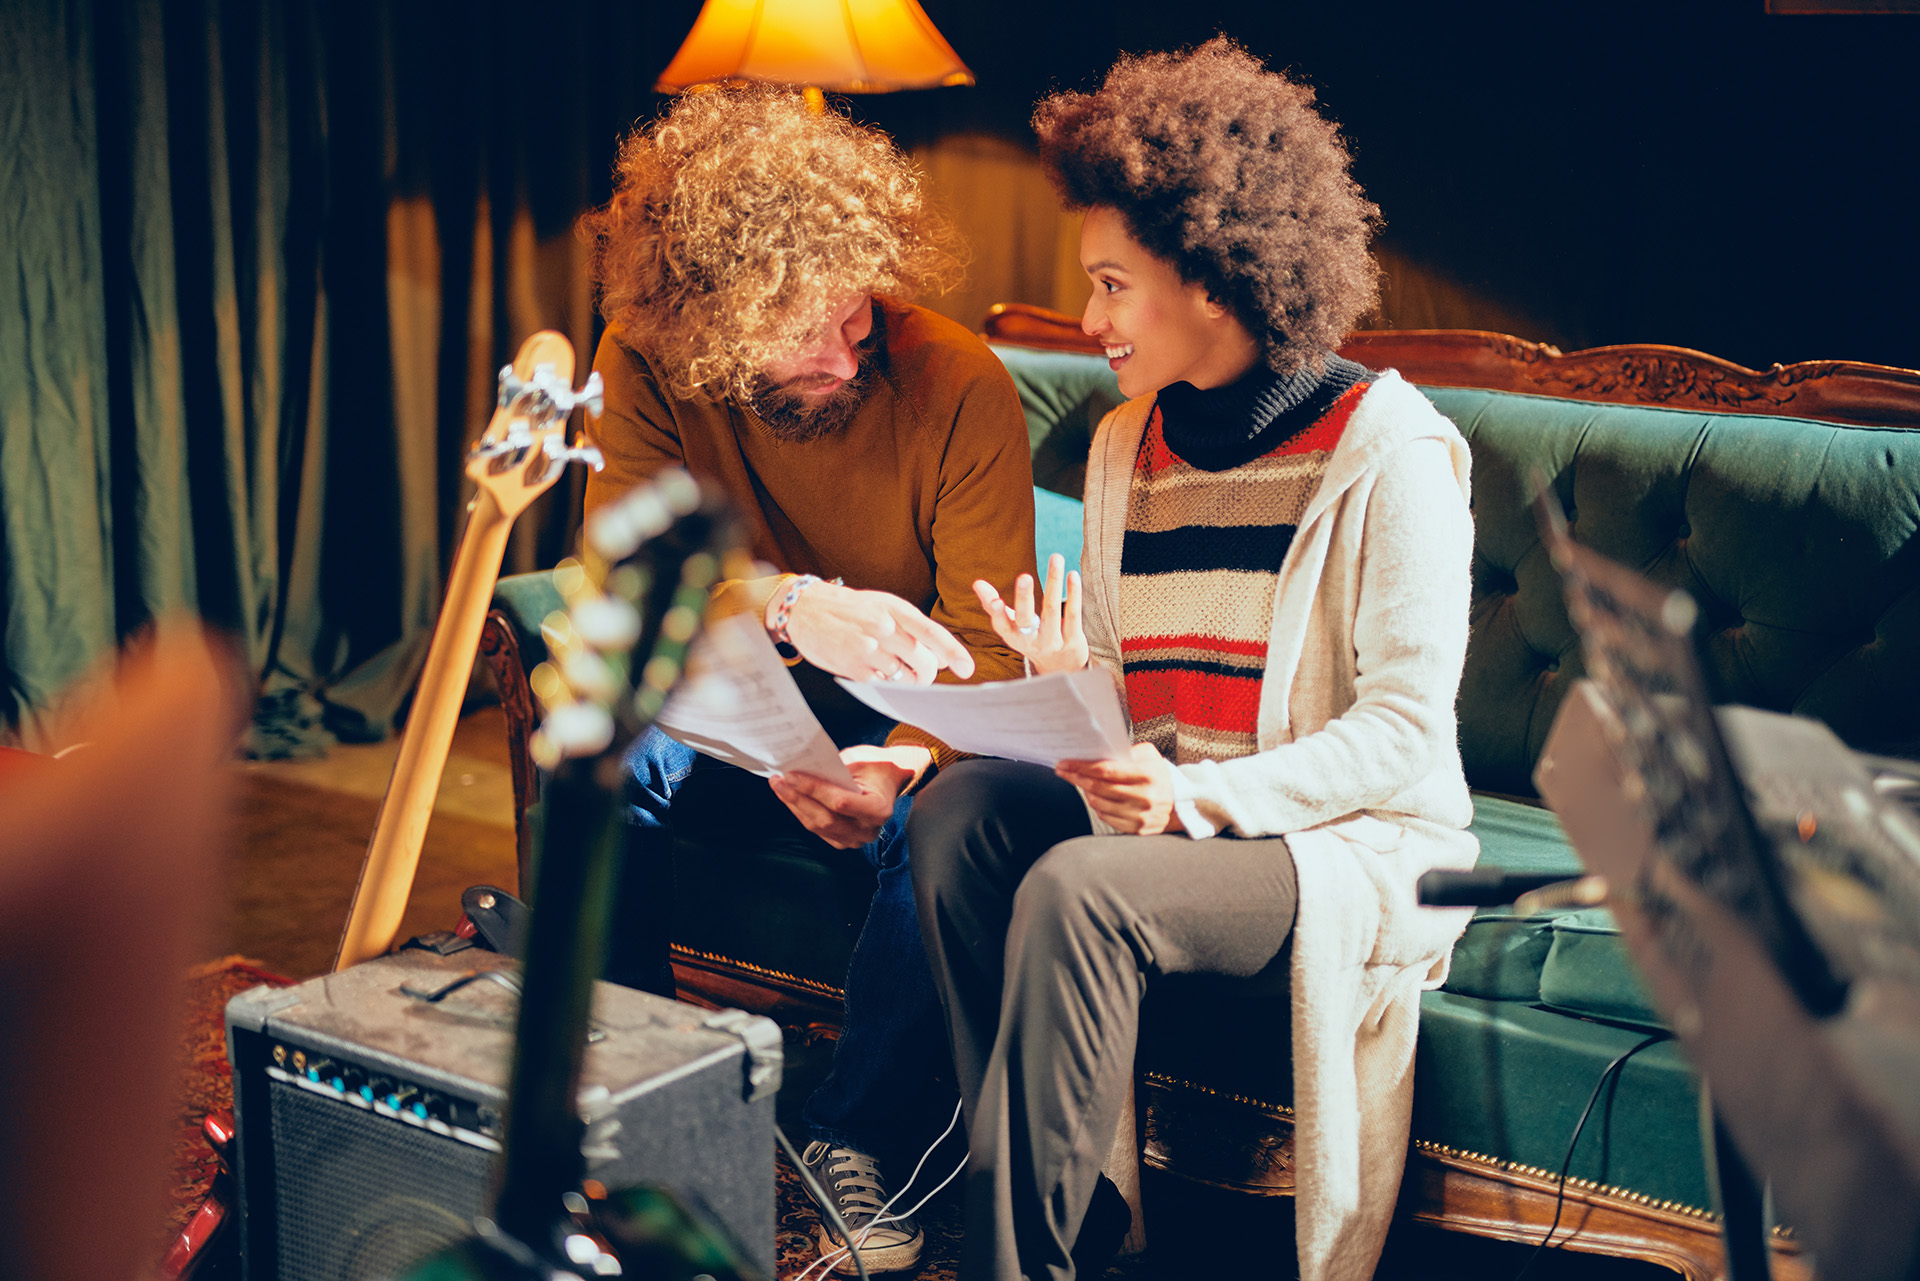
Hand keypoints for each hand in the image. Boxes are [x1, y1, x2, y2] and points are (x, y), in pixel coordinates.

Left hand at [769, 744, 930, 848]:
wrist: (887, 781)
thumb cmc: (876, 767)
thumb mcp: (860, 759)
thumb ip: (835, 767)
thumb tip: (801, 768)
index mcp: (878, 809)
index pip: (840, 802)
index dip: (813, 789)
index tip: (791, 775)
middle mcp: (868, 829)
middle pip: (825, 818)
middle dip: (798, 798)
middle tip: (778, 781)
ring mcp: (856, 839)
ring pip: (818, 826)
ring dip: (795, 806)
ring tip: (779, 786)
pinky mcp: (843, 840)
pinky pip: (817, 829)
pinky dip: (801, 813)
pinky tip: (789, 797)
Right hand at [771, 581, 973, 682]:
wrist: (803, 608)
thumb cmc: (848, 608)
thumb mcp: (881, 605)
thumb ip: (911, 627)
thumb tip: (941, 656)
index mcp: (894, 608)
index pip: (931, 632)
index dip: (953, 652)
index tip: (967, 667)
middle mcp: (883, 628)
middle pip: (925, 663)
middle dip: (930, 672)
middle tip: (923, 672)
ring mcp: (869, 650)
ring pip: (907, 679)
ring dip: (908, 681)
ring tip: (892, 667)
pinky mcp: (855, 669)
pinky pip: (885, 686)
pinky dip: (886, 684)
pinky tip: (874, 669)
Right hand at [974, 553, 1087, 675]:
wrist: (1061, 666)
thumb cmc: (1031, 638)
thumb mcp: (1010, 625)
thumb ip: (993, 604)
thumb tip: (977, 583)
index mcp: (1013, 637)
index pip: (1002, 626)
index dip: (997, 614)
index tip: (995, 601)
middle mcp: (1032, 641)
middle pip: (1026, 619)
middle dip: (1024, 598)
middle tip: (1024, 577)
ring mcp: (1053, 642)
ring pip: (1052, 611)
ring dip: (1053, 582)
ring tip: (1056, 558)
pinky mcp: (1073, 640)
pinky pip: (1073, 614)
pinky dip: (1073, 594)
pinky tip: (1072, 575)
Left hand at [1056, 743, 1181, 834]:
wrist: (1181, 804)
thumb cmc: (1160, 776)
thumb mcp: (1149, 756)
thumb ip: (1126, 751)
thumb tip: (1097, 753)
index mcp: (1148, 775)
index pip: (1105, 770)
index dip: (1081, 766)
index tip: (1065, 763)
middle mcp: (1144, 797)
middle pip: (1098, 787)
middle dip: (1076, 777)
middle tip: (1064, 771)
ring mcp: (1140, 816)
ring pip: (1099, 804)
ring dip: (1086, 792)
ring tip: (1082, 782)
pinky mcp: (1137, 830)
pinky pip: (1106, 818)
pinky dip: (1098, 806)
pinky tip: (1097, 797)